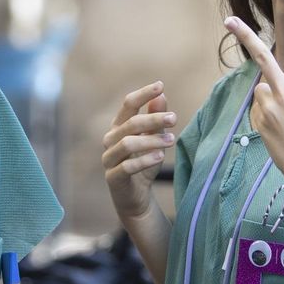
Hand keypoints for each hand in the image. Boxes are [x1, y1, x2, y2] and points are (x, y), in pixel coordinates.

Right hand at [102, 81, 175, 222]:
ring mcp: (109, 159)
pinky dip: (145, 160)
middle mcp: (110, 140)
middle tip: (174, 119)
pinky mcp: (113, 177)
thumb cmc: (144, 164)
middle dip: (153, 118)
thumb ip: (155, 119)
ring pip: (128, 143)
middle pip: (131, 123)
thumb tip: (161, 95)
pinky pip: (127, 166)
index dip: (143, 94)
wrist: (136, 198)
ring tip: (171, 140)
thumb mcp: (153, 139)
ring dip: (151, 140)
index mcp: (119, 126)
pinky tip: (160, 156)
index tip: (160, 85)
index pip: (128, 104)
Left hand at [224, 4, 283, 182]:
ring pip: (261, 90)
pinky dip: (265, 115)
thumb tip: (283, 86)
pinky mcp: (259, 121)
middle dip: (245, 36)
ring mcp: (270, 106)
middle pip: (262, 56)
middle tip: (229, 20)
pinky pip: (258, 109)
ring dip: (268, 99)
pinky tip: (279, 131)